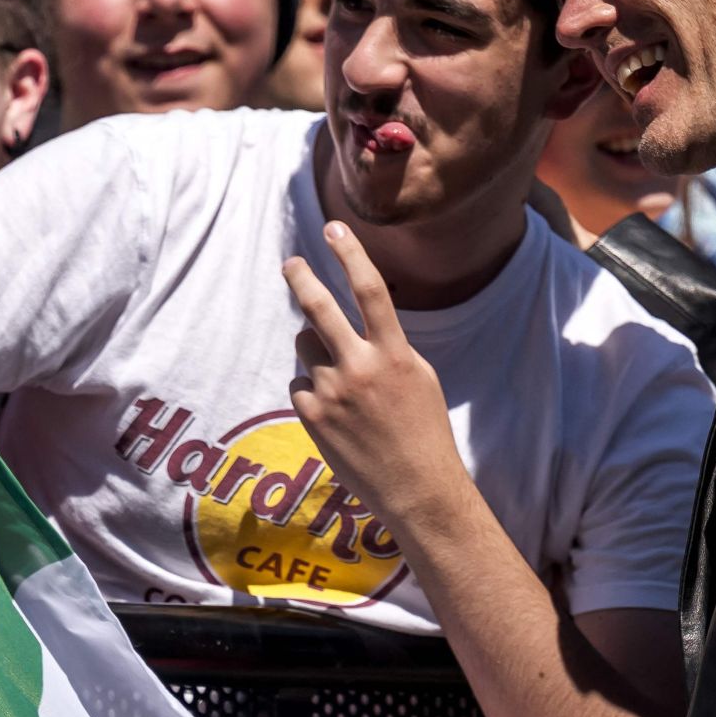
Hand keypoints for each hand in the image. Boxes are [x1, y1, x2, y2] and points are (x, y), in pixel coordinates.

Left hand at [283, 222, 470, 535]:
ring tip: (341, 379)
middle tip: (292, 262)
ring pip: (306, 346)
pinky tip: (336, 413)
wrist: (416, 489)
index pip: (370, 290)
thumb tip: (356, 321)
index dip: (350, 253)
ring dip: (315, 350)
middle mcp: (359, 367)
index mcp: (394, 353)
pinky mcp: (311, 416)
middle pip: (318, 307)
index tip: (334, 227)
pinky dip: (312, 389)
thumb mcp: (419, 376)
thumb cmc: (423, 430)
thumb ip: (387, 345)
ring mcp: (331, 392)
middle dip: (301, 278)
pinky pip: (300, 383)